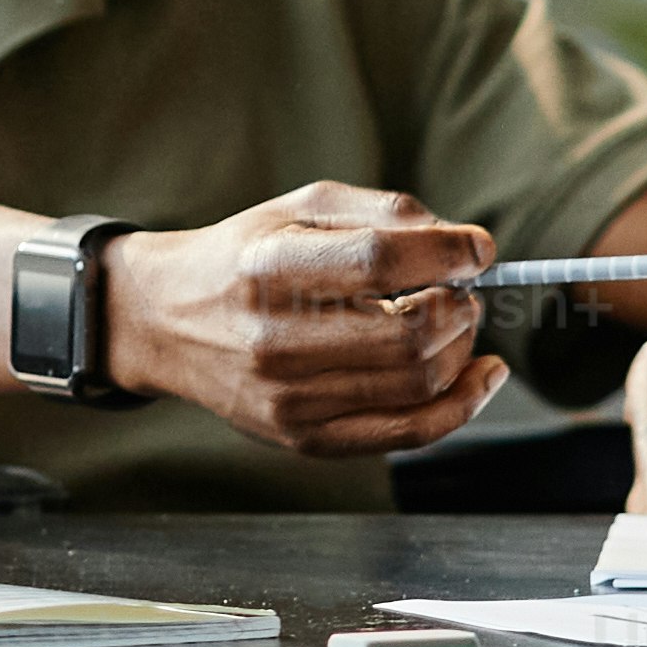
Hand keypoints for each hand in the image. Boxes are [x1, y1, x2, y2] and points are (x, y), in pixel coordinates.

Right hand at [99, 181, 497, 457]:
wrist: (166, 321)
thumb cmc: (246, 257)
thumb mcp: (301, 208)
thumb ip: (386, 214)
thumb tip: (467, 247)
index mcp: (270, 267)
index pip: (382, 261)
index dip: (449, 254)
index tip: (477, 250)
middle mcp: (275, 339)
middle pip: (409, 332)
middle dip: (460, 307)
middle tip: (461, 291)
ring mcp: (288, 398)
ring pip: (418, 383)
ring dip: (461, 349)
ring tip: (454, 324)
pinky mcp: (303, 438)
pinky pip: (406, 433)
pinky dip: (460, 405)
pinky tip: (480, 375)